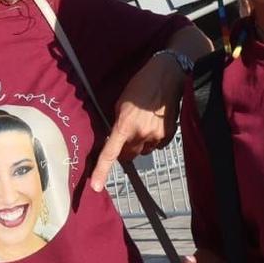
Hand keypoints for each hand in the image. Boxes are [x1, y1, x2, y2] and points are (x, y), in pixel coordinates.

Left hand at [90, 55, 186, 191]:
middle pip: (128, 154)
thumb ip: (118, 123)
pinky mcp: (168, 136)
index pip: (110, 153)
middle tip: (127, 132)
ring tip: (144, 121)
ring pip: (143, 150)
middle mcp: (140, 134)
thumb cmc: (141, 85)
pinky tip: (155, 122)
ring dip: (140, 142)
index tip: (95, 187)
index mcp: (124, 125)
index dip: (101, 171)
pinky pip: (156, 145)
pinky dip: (154, 138)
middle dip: (125, 148)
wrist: (167, 76)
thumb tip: (117, 138)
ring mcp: (156, 136)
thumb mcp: (122, 102)